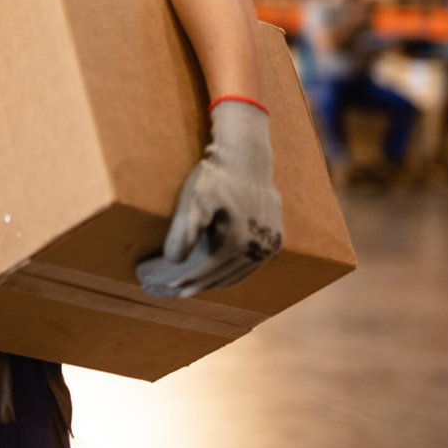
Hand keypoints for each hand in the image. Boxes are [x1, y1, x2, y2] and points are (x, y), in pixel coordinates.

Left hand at [137, 99, 283, 298]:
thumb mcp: (194, 199)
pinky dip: (236, 272)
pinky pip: (254, 264)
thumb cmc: (215, 178)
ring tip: (198, 285)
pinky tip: (222, 272)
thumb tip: (175, 260)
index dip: (188, 280)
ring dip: (218, 282)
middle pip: (224, 276)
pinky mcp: (276, 238)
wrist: (246, 158)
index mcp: (236, 242)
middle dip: (200, 285)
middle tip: (180, 290)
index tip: (171, 285)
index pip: (207, 271)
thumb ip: (184, 229)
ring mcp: (270, 244)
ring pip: (240, 273)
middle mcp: (258, 248)